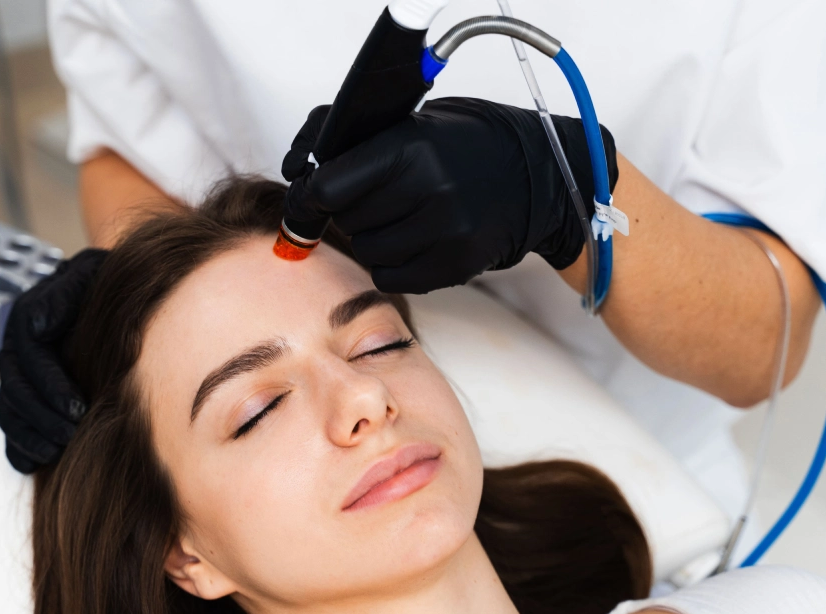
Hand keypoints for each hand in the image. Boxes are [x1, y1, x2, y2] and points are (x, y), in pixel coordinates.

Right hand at [0, 248, 105, 472]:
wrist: (114, 293)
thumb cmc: (106, 283)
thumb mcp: (92, 271)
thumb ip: (68, 291)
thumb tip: (38, 324)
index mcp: (28, 316)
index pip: (30, 356)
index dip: (50, 385)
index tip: (78, 408)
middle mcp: (17, 348)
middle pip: (16, 389)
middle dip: (42, 418)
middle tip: (72, 437)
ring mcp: (19, 375)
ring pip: (10, 412)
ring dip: (30, 437)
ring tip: (57, 453)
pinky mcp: (25, 398)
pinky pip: (12, 428)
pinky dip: (20, 449)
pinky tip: (39, 463)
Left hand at [282, 97, 616, 293]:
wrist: (530, 175)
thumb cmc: (456, 146)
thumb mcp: (404, 124)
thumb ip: (340, 136)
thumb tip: (294, 169)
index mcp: (410, 148)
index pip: (329, 187)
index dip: (307, 198)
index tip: (304, 201)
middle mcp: (430, 190)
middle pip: (347, 221)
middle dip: (350, 211)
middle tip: (376, 197)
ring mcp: (446, 231)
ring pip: (367, 251)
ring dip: (372, 238)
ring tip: (399, 216)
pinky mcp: (456, 264)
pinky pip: (391, 277)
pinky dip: (392, 263)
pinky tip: (413, 240)